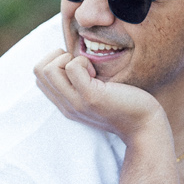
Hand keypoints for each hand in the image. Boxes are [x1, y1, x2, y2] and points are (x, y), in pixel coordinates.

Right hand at [33, 48, 167, 145]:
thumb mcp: (95, 94)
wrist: (144, 126)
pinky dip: (83, 61)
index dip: (55, 62)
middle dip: (58, 57)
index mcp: (65, 104)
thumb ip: (80, 83)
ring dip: (69, 58)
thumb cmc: (125, 104)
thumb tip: (71, 57)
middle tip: (84, 65)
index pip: (39, 77)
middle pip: (38, 70)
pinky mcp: (90, 97)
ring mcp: (76, 102)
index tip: (79, 67)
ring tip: (89, 69)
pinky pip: (72, 67)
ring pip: (48, 69)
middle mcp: (66, 105)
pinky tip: (97, 73)